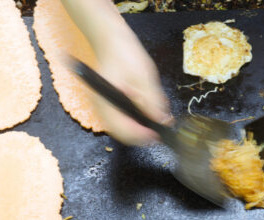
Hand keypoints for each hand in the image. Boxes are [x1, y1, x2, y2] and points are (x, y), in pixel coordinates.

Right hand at [61, 0, 170, 144]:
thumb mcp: (143, 77)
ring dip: (141, 124)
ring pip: (124, 126)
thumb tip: (161, 120)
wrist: (110, 39)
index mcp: (107, 103)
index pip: (123, 131)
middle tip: (161, 126)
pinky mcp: (111, 102)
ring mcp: (105, 106)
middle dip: (143, 132)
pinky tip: (148, 106)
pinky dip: (136, 115)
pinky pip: (123, 116)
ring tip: (157, 115)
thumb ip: (152, 102)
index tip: (158, 134)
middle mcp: (102, 109)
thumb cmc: (122, 53)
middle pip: (123, 133)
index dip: (142, 136)